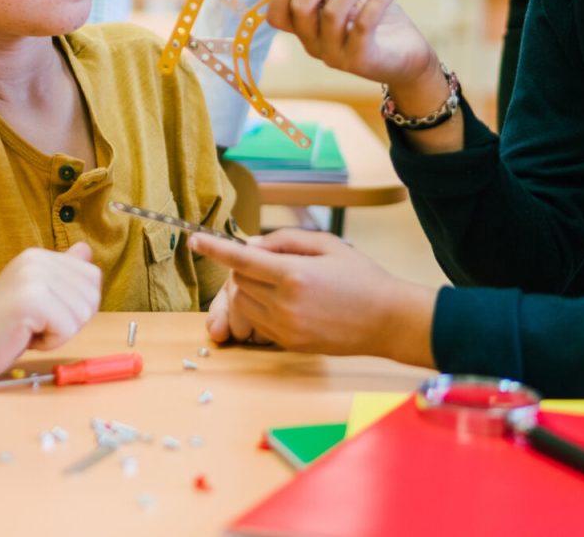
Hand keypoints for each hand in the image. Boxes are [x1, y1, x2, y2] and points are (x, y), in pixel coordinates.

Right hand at [0, 243, 101, 380]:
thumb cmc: (1, 325)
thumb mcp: (35, 293)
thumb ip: (61, 273)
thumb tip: (86, 250)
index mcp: (39, 256)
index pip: (92, 276)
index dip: (77, 305)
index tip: (45, 312)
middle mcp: (37, 260)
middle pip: (92, 296)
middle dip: (70, 320)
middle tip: (36, 323)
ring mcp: (33, 277)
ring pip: (82, 314)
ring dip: (59, 333)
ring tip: (29, 329)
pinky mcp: (31, 300)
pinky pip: (67, 329)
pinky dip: (50, 342)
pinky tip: (25, 336)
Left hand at [192, 228, 434, 361]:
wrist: (388, 321)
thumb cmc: (361, 277)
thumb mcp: (327, 244)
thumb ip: (284, 240)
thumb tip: (251, 246)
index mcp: (294, 275)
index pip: (242, 259)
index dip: (215, 248)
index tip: (196, 239)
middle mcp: (285, 304)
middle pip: (238, 281)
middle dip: (243, 267)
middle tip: (269, 262)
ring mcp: (286, 328)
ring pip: (243, 303)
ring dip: (250, 289)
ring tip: (281, 282)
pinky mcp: (289, 344)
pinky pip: (257, 322)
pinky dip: (261, 308)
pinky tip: (287, 302)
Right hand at [265, 0, 438, 96]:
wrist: (409, 59)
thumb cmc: (378, 25)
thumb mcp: (350, 5)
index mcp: (307, 31)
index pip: (278, 17)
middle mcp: (315, 46)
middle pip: (301, 9)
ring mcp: (336, 56)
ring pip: (333, 12)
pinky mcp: (361, 60)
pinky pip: (364, 24)